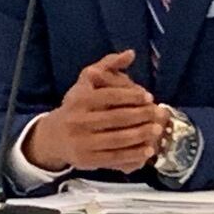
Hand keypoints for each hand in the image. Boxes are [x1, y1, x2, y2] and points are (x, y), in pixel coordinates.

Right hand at [22, 50, 165, 173]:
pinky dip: (133, 155)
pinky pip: (115, 158)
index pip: (110, 96)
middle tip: (159, 114)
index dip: (132, 96)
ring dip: (141, 135)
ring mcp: (83, 142)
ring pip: (118, 139)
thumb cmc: (76, 105)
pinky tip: (148, 150)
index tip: (149, 97)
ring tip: (157, 130)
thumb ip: (108, 65)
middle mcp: (78, 121)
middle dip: (141, 116)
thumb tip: (131, 53)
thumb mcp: (86, 82)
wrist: (54, 136)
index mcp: (79, 99)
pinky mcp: (87, 160)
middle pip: (116, 118)